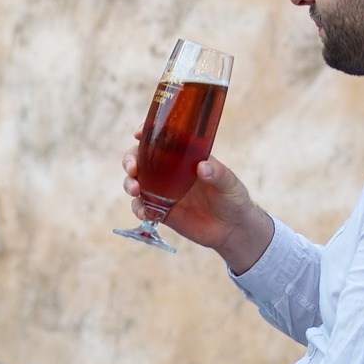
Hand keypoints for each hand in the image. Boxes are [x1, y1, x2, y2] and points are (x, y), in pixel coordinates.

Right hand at [122, 132, 271, 271]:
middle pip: (141, 159)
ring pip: (137, 182)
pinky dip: (138, 208)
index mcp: (185, 158)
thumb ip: (218, 174)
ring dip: (129, 184)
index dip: (147, 134)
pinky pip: (143, 207)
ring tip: (135, 190)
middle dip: (130, 160)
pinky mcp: (162, 211)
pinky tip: (144, 212)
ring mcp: (163, 192)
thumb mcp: (230, 184)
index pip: (162, 140)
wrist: (233, 229)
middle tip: (133, 169)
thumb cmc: (234, 199)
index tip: (139, 134)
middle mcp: (170, 172)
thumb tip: (202, 167)